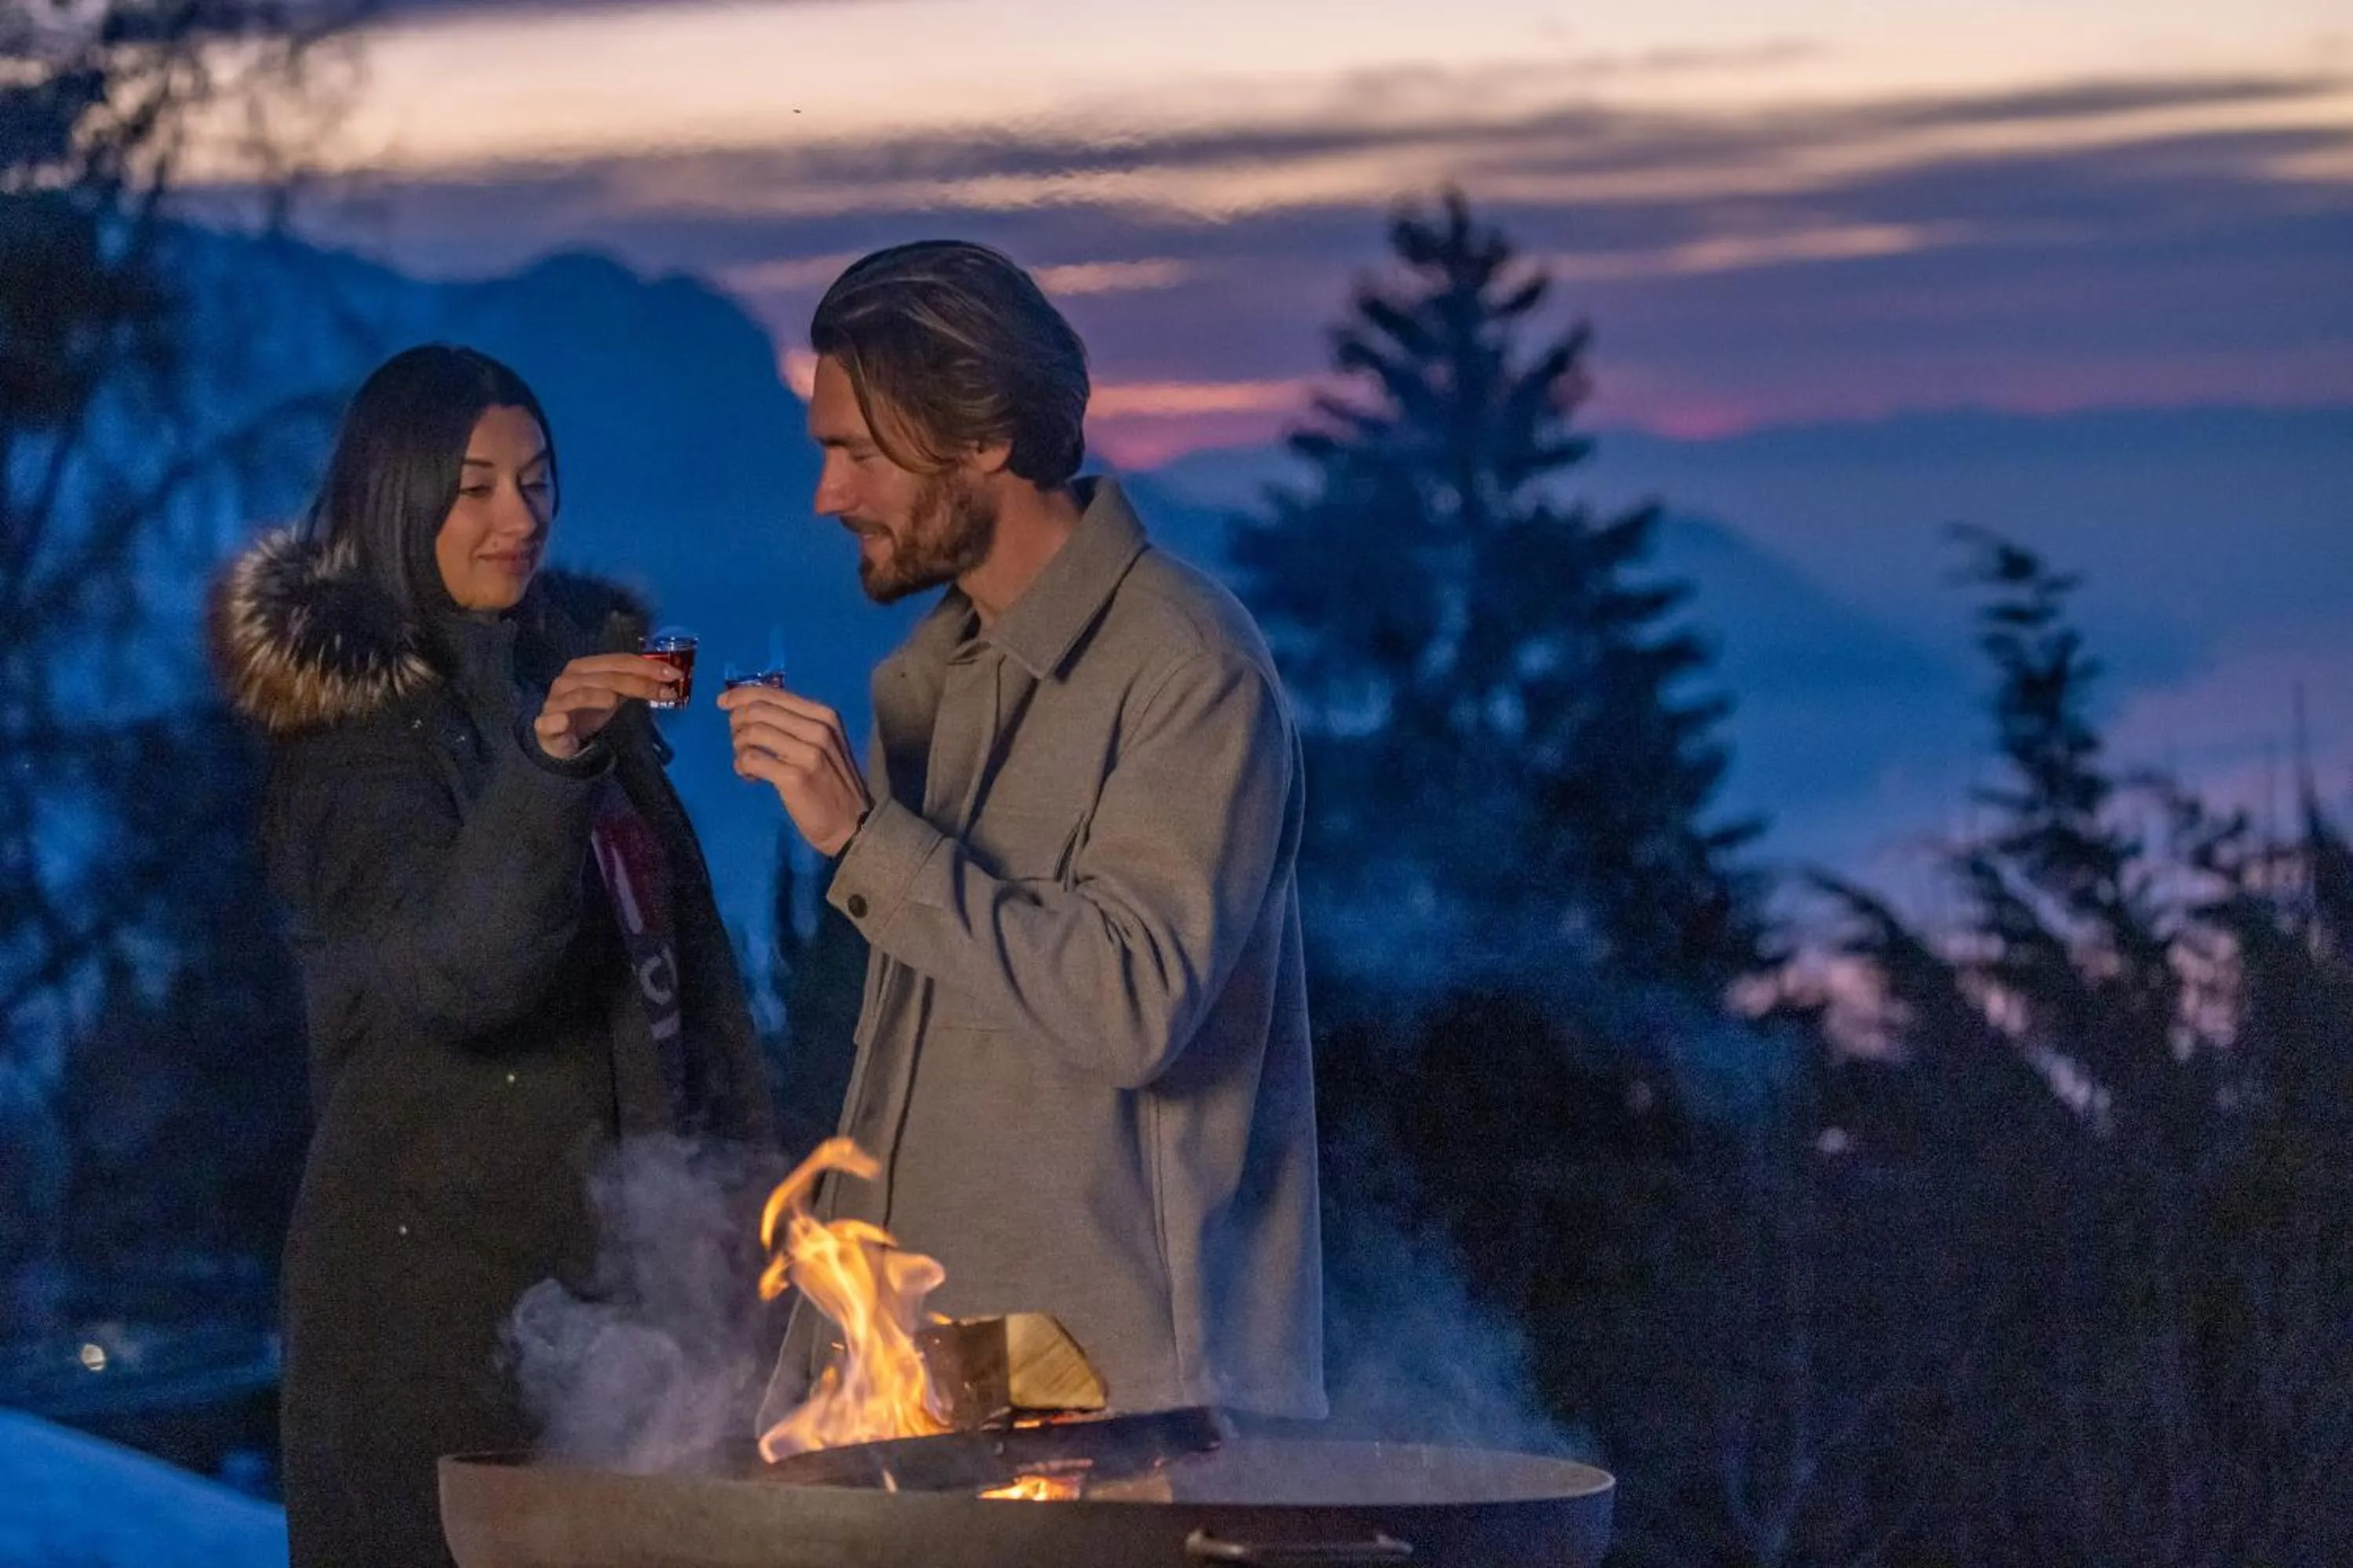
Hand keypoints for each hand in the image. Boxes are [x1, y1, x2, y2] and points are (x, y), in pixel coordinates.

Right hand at [533, 653, 679, 760]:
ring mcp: (555, 701)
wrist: (559, 738)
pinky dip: (556, 722)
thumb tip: (668, 679)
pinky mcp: (545, 725)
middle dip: (637, 682)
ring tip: (615, 701)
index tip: (674, 674)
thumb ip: (635, 685)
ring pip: (579, 694)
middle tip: (665, 691)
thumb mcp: (614, 694)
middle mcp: (569, 679)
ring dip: (598, 697)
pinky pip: (549, 722)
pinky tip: (564, 723)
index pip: (618, 661)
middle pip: (605, 677)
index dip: (646, 666)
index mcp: (585, 668)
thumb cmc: (588, 711)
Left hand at [718, 684, 870, 854]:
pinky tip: (749, 776)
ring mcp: (808, 753)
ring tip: (744, 761)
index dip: (742, 694)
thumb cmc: (832, 782)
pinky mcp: (794, 777)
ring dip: (738, 745)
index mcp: (825, 715)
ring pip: (752, 732)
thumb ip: (794, 723)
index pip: (774, 693)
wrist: (852, 823)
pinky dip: (741, 766)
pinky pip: (751, 759)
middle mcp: (819, 729)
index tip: (723, 702)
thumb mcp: (823, 743)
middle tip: (736, 739)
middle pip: (759, 710)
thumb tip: (750, 708)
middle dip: (737, 721)